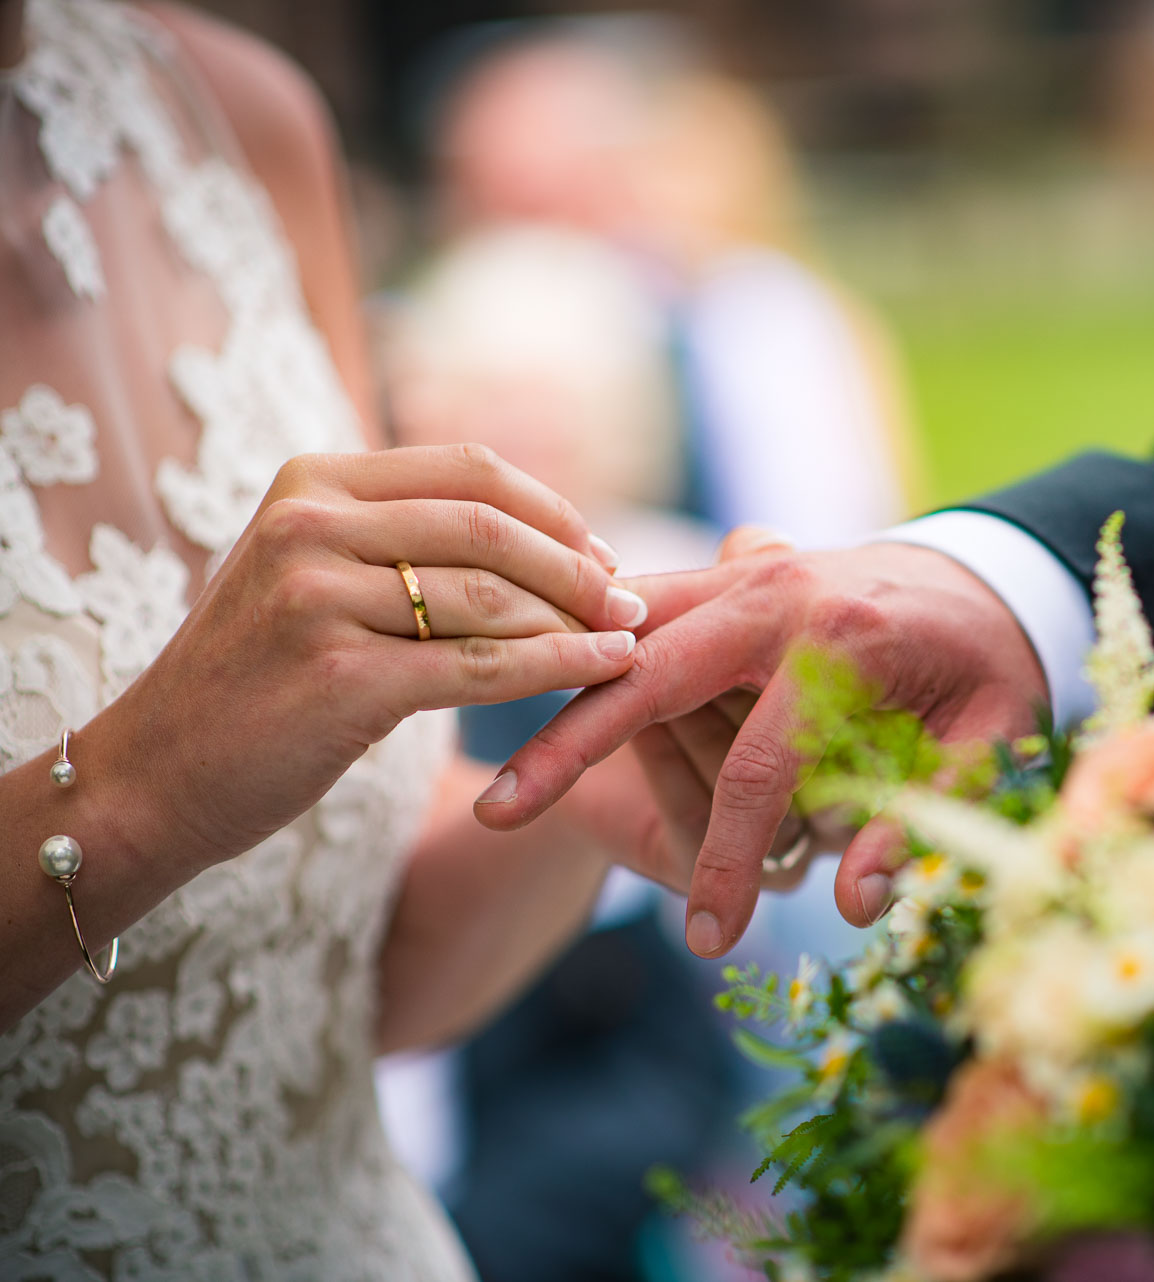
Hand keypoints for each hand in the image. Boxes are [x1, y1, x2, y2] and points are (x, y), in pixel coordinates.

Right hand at [95, 445, 643, 874]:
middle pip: (491, 527)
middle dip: (578, 564)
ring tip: (628, 639)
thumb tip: (536, 530)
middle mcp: (309, 525)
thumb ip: (396, 537)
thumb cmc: (255, 679)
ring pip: (493, 599)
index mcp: (310, 482)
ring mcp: (319, 600)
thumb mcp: (309, 574)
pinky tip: (607, 675)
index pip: (468, 471)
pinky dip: (560, 669)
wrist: (153, 776)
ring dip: (577, 620)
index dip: (552, 510)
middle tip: (632, 599)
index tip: (601, 550)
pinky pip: (483, 666)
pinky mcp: (341, 680)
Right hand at [471, 532, 1049, 956]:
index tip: (711, 938)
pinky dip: (585, 646)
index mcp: (846, 640)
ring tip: (493, 770)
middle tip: (497, 818)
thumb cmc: (988, 670)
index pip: (761, 767)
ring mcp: (740, 572)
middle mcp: (778, 592)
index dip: (731, 860)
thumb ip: (922, 821)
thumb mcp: (991, 744)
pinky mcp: (720, 575)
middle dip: (572, 747)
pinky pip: (636, 605)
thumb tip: (853, 904)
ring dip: (558, 691)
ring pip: (625, 628)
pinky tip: (532, 697)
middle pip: (650, 674)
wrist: (983, 576)